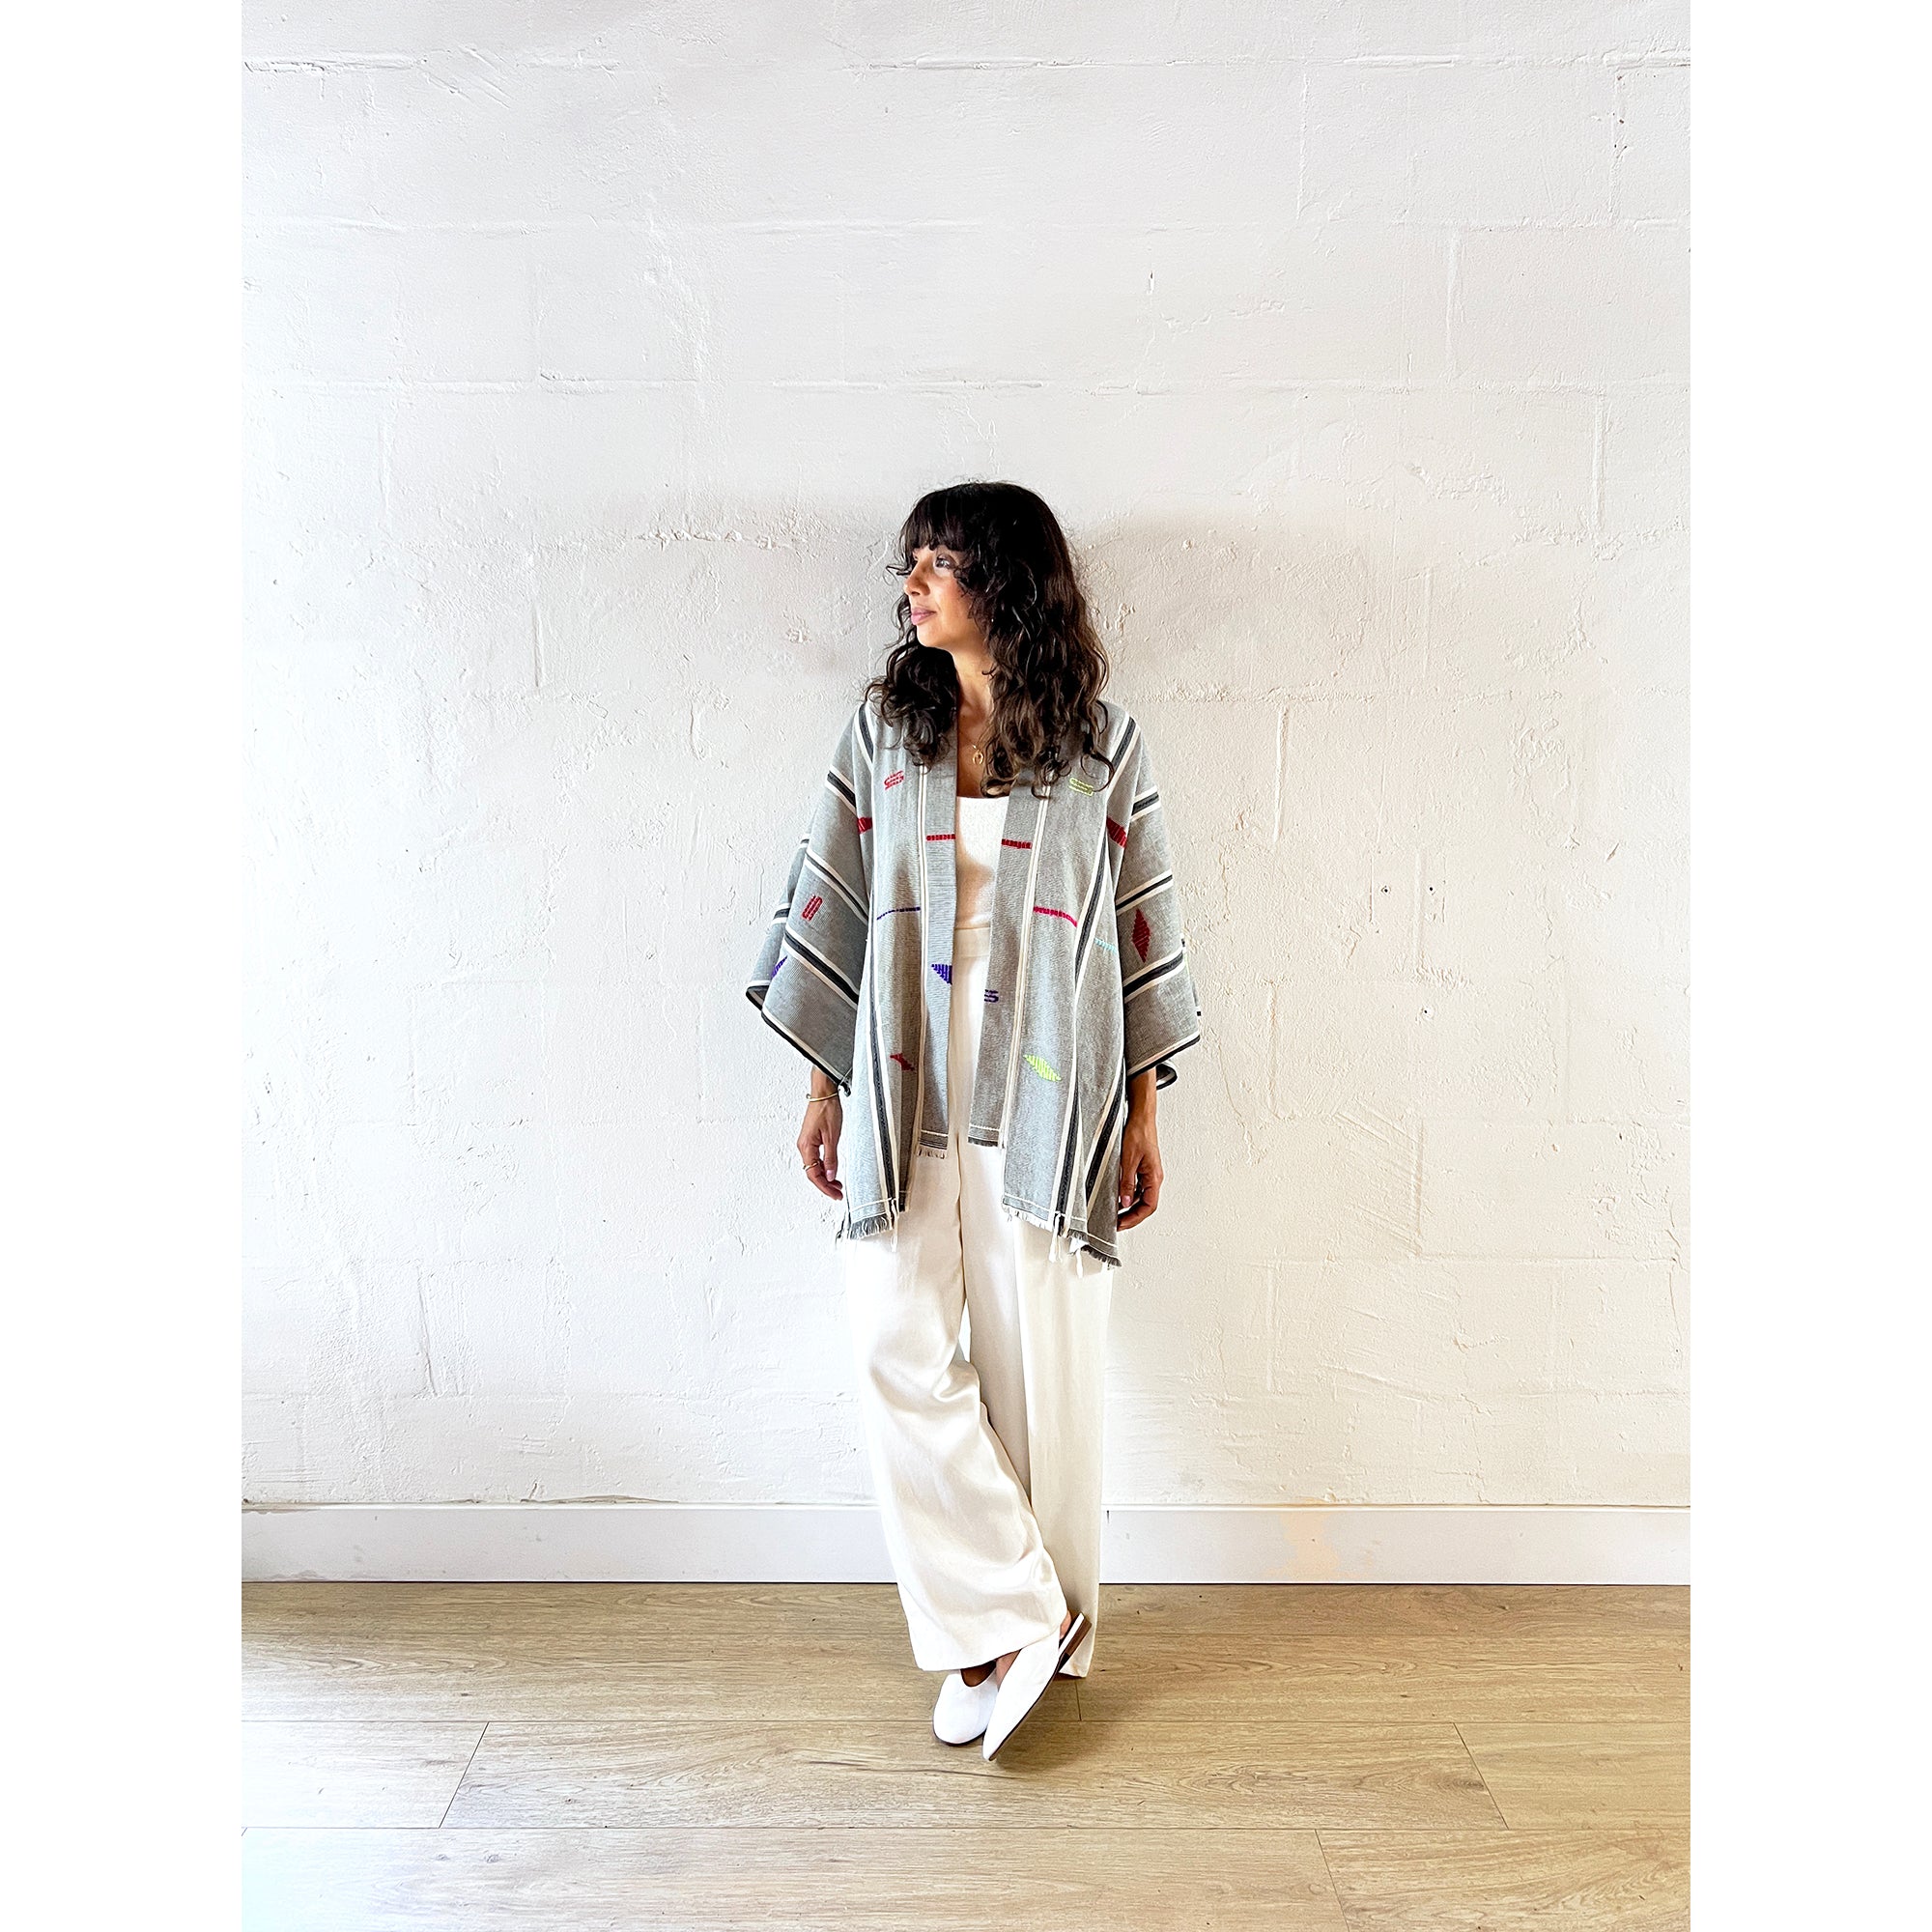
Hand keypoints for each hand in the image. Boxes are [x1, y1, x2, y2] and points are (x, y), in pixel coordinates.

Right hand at [798, 1094, 843, 1200]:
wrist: (824, 1093)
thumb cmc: (827, 1109)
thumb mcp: (832, 1136)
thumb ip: (831, 1158)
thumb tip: (830, 1175)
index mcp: (806, 1147)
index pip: (813, 1174)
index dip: (824, 1187)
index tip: (835, 1195)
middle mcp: (803, 1146)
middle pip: (812, 1173)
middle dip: (825, 1185)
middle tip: (838, 1193)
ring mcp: (806, 1143)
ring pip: (814, 1167)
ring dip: (825, 1177)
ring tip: (837, 1185)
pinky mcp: (811, 1139)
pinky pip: (815, 1159)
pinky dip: (824, 1167)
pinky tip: (831, 1171)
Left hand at [1116, 1109, 1162, 1229]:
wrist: (1141, 1117)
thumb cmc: (1138, 1133)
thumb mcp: (1128, 1160)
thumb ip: (1127, 1182)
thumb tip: (1125, 1202)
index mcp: (1154, 1177)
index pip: (1149, 1206)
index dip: (1135, 1218)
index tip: (1121, 1224)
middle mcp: (1154, 1177)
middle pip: (1146, 1205)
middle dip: (1132, 1217)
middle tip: (1117, 1224)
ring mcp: (1149, 1174)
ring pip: (1142, 1198)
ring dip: (1130, 1208)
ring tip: (1115, 1214)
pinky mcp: (1143, 1169)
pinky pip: (1138, 1188)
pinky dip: (1129, 1196)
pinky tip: (1118, 1198)